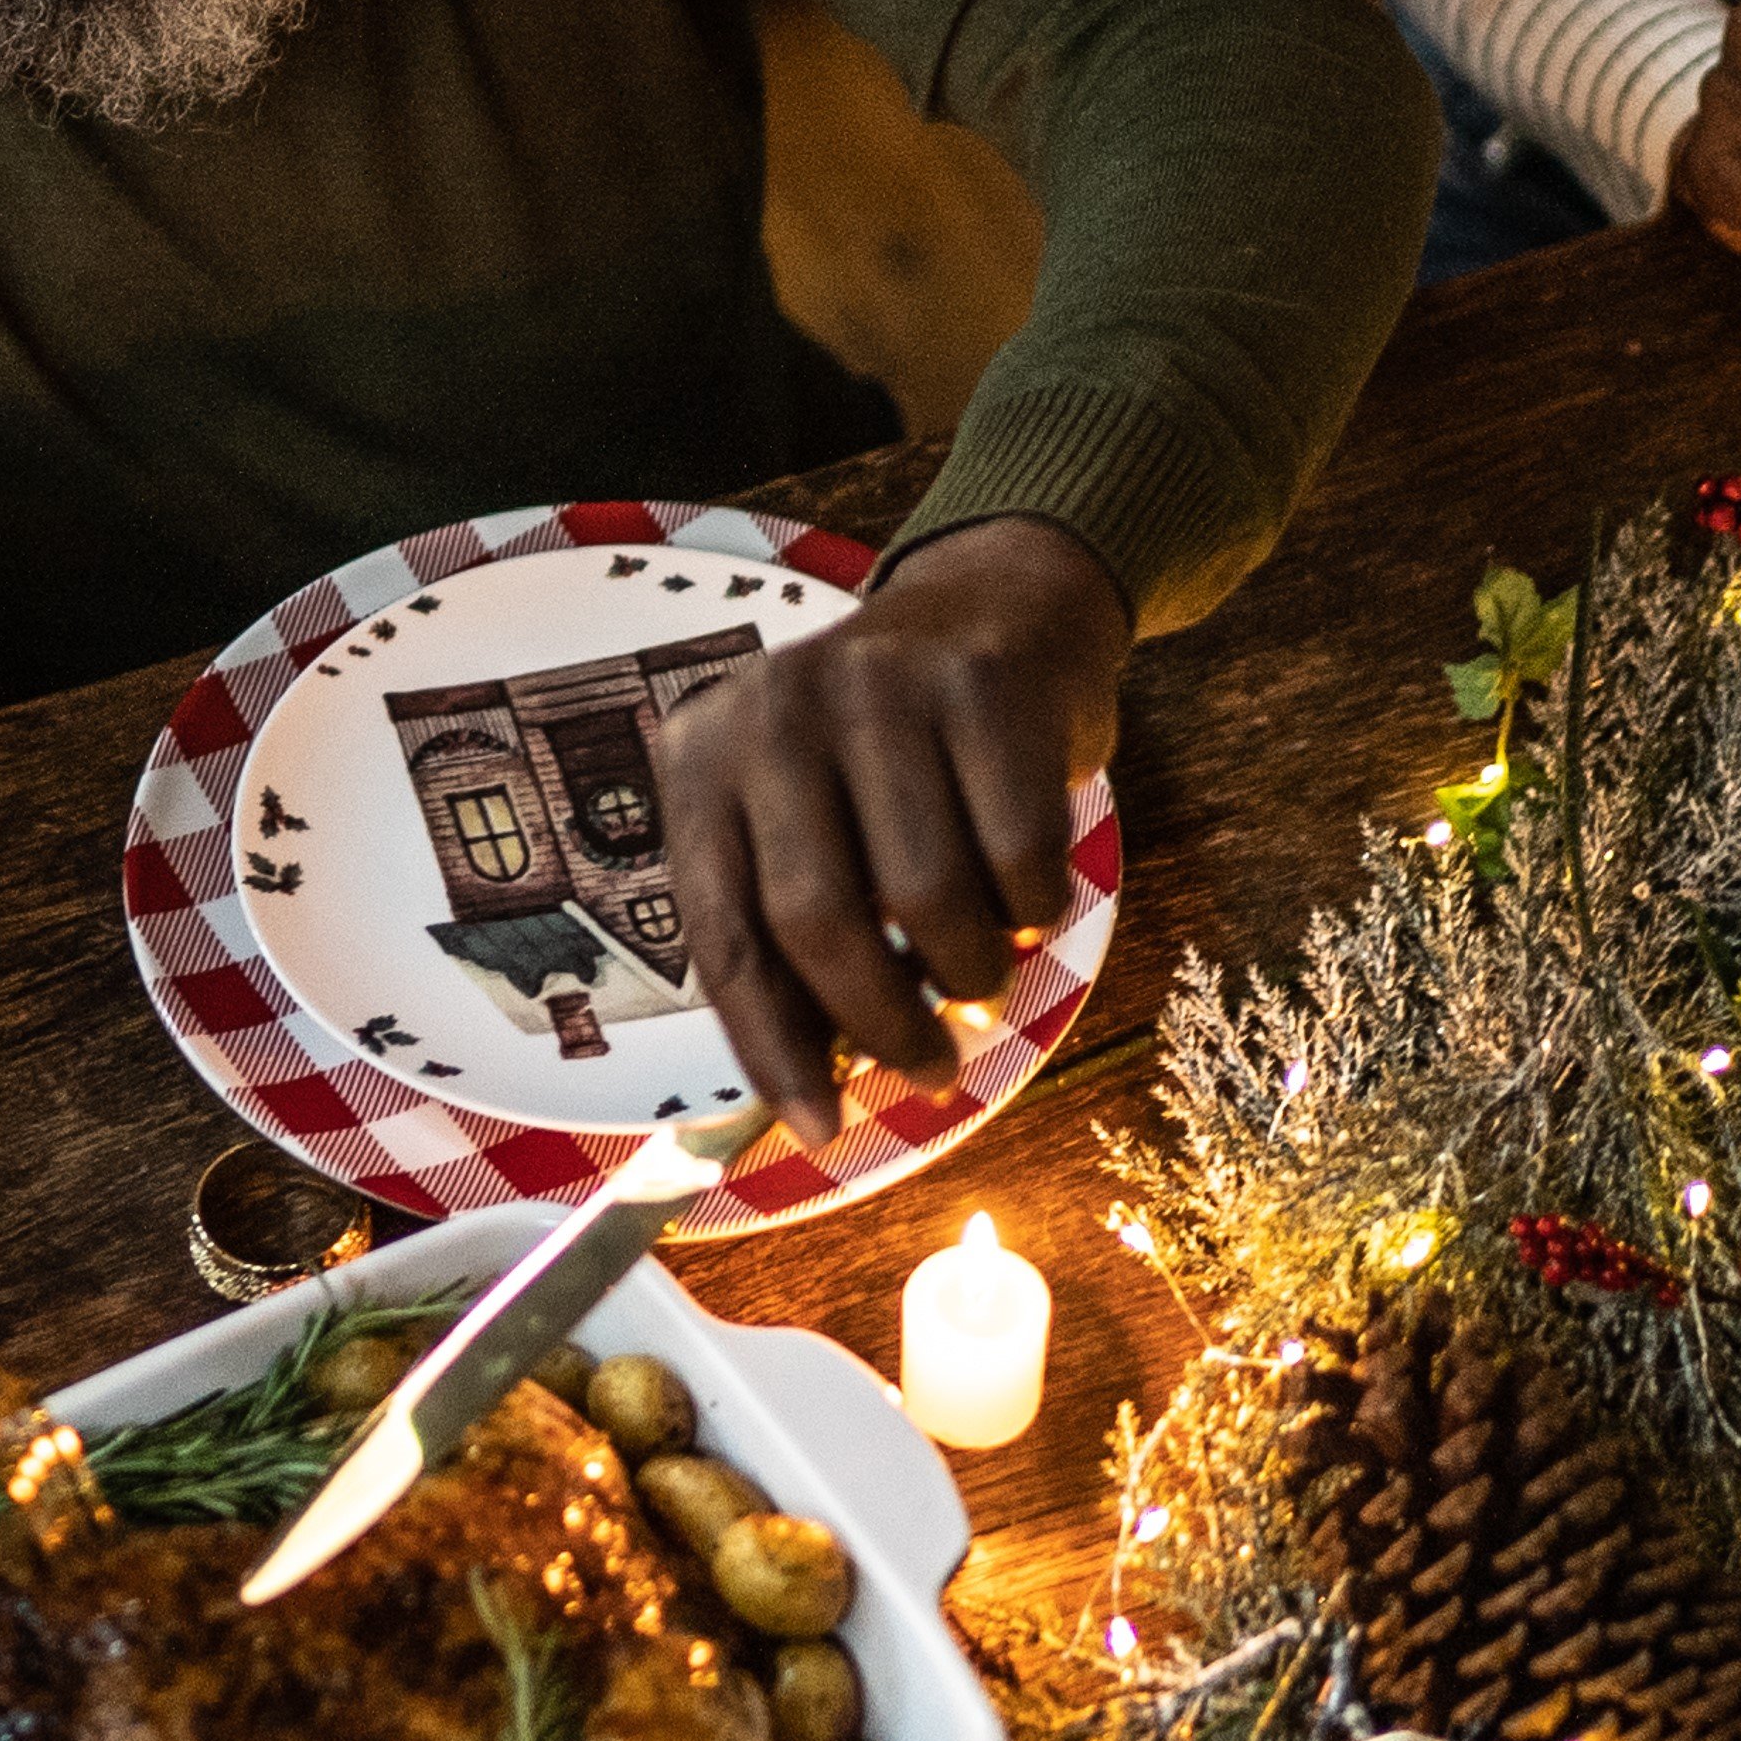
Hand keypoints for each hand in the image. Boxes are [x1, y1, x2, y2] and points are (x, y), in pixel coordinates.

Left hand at [653, 515, 1128, 1152]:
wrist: (998, 610)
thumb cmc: (891, 763)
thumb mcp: (808, 823)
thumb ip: (795, 941)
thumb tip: (812, 1103)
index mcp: (704, 758)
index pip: (726, 937)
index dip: (773, 1051)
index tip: (822, 1130)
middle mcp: (775, 711)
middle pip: (820, 923)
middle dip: (886, 1027)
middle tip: (934, 1068)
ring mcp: (878, 686)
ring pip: (930, 900)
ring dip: (973, 973)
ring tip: (985, 975)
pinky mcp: (982, 684)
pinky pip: (1021, 857)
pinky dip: (1036, 911)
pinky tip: (1029, 898)